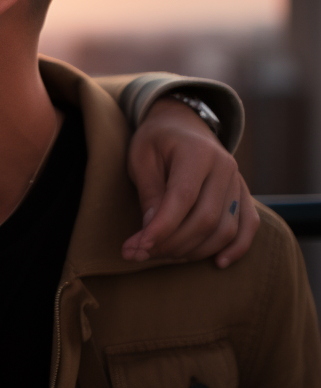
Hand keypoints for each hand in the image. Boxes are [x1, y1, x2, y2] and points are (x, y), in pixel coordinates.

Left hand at [122, 97, 258, 267]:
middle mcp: (225, 167)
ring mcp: (238, 181)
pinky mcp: (244, 194)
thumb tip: (150, 231)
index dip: (162, 228)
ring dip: (193, 250)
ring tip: (160, 255)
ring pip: (225, 229)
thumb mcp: (142, 158)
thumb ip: (149, 192)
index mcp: (198, 153)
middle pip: (205, 219)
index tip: (138, 248)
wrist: (182, 123)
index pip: (183, 198)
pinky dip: (237, 248)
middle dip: (171, 244)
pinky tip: (218, 263)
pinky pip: (249, 226)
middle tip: (139, 254)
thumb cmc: (156, 140)